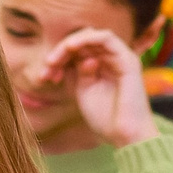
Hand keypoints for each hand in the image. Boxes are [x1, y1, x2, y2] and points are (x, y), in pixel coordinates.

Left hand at [38, 28, 159, 148]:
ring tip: (54, 59)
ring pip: (92, 36)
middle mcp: (113, 59)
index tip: (44, 76)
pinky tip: (70, 48)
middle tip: (47, 66)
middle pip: (83, 42)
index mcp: (103, 67)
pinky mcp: (127, 59)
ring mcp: (121, 58)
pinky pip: (106, 38)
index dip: (59, 59)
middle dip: (61, 52)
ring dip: (69, 44)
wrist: (125, 136)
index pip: (78, 52)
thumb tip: (73, 55)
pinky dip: (86, 39)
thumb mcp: (84, 90)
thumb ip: (78, 71)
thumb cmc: (106, 119)